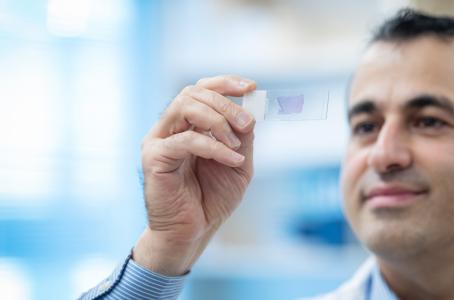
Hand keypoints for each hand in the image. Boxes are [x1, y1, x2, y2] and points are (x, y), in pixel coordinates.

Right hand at [133, 75, 255, 274]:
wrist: (193, 233)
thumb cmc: (212, 199)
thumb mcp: (239, 165)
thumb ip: (243, 138)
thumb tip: (251, 112)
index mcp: (188, 125)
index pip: (202, 89)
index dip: (225, 83)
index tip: (251, 87)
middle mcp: (170, 127)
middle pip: (194, 93)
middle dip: (226, 104)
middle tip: (248, 124)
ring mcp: (159, 140)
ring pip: (185, 106)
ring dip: (218, 120)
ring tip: (237, 145)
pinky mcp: (154, 158)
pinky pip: (186, 139)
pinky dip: (214, 146)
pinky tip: (233, 160)